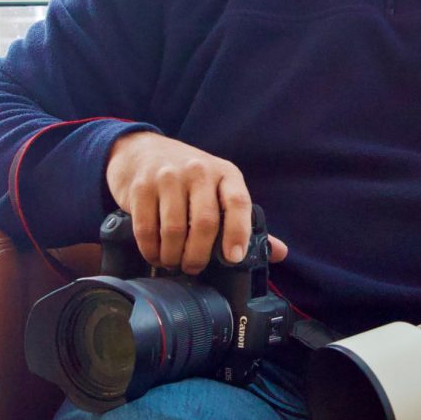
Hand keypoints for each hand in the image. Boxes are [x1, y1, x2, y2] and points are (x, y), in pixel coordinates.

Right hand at [105, 130, 287, 272]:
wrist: (143, 151)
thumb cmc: (189, 178)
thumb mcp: (220, 189)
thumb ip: (245, 221)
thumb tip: (279, 253)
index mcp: (225, 173)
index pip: (238, 202)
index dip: (238, 232)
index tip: (234, 258)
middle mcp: (198, 171)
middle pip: (205, 222)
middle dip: (200, 255)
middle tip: (194, 268)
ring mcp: (168, 177)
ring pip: (174, 230)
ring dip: (174, 256)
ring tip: (174, 263)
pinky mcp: (141, 187)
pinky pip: (146, 229)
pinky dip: (151, 251)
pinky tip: (156, 255)